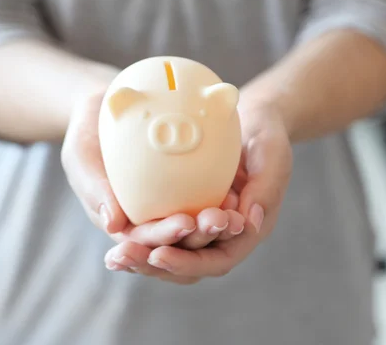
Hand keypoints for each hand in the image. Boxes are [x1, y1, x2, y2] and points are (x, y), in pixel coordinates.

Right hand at [61, 86, 245, 248]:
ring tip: (235, 219)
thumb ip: (94, 188)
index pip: (143, 240)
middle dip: (197, 239)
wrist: (104, 112)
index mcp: (120, 224)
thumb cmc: (87, 135)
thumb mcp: (81, 156)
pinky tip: (237, 198)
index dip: (163, 236)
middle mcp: (147, 223)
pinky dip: (220, 206)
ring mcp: (166, 210)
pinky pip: (204, 204)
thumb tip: (114, 225)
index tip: (184, 223)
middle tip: (218, 222)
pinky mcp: (184, 194)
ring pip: (194, 231)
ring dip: (215, 230)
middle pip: (175, 243)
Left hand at [103, 100, 292, 283]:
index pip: (218, 259)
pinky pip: (164, 230)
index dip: (188, 262)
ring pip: (173, 252)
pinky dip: (142, 236)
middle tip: (121, 258)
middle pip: (189, 265)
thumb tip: (249, 223)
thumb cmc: (266, 136)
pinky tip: (116, 230)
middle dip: (154, 265)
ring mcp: (204, 225)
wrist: (256, 121)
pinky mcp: (189, 210)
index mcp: (249, 230)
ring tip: (113, 256)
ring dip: (142, 257)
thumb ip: (265, 188)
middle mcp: (225, 235)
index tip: (158, 255)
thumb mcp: (272, 155)